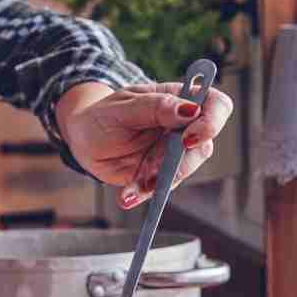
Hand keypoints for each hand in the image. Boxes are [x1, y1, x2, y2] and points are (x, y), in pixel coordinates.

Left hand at [55, 81, 233, 208]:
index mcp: (178, 100)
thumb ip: (155, 107)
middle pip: (203, 145)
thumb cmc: (103, 115)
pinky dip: (143, 194)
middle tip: (156, 169)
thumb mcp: (123, 107)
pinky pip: (158, 189)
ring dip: (160, 180)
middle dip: (181, 161)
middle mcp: (182, 128)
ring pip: (183, 171)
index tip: (190, 136)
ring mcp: (171, 154)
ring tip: (135, 184)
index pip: (215, 105)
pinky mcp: (157, 175)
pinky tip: (127, 196)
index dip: (212, 121)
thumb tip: (189, 109)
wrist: (82, 139)